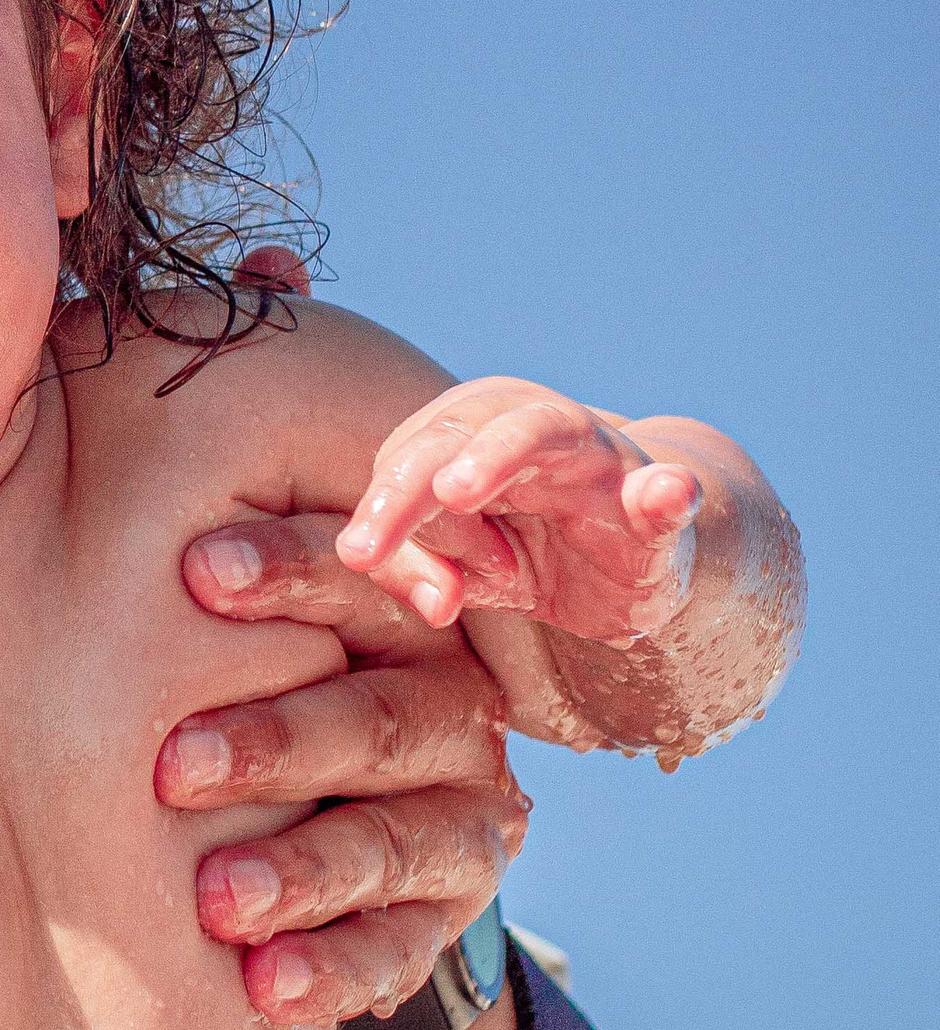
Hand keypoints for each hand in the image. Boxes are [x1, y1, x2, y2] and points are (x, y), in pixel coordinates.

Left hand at [160, 514, 528, 1026]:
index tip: (191, 570)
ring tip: (211, 900)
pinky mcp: (442, 916)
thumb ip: (181, 541)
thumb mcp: (213, 612)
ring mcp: (454, 820)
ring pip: (394, 842)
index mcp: (399, 621)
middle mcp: (446, 714)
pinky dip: (331, 969)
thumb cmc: (228, 679)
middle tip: (169, 769)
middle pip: (380, 721)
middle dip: (278, 740)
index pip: (366, 584)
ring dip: (300, 869)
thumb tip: (82, 396)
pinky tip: (260, 985)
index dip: (291, 571)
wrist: (310, 824)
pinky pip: (402, 949)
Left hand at [336, 377, 702, 640]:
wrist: (636, 555)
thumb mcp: (465, 572)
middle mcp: (526, 426)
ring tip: (456, 490)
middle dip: (407, 487)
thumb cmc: (531, 551)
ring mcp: (598, 456)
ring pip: (542, 428)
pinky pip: (667, 490)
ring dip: (496, 454)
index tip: (362, 558)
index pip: (406, 456)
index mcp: (468, 434)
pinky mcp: (661, 501)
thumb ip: (425, 574)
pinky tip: (668, 492)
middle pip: (454, 432)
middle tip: (367, 543)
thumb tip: (434, 602)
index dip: (383, 509)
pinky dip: (667, 490)